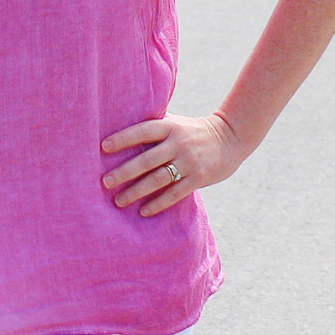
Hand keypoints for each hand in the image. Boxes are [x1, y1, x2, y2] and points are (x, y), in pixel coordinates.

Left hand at [101, 113, 250, 215]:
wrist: (231, 138)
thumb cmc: (193, 131)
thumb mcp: (176, 122)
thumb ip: (155, 125)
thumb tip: (121, 124)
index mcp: (170, 127)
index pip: (143, 131)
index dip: (123, 138)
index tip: (103, 148)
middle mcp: (178, 143)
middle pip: (146, 159)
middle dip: (124, 172)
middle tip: (105, 182)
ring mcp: (189, 162)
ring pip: (158, 179)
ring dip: (136, 191)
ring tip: (119, 201)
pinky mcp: (198, 178)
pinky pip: (175, 193)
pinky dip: (158, 203)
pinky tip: (144, 211)